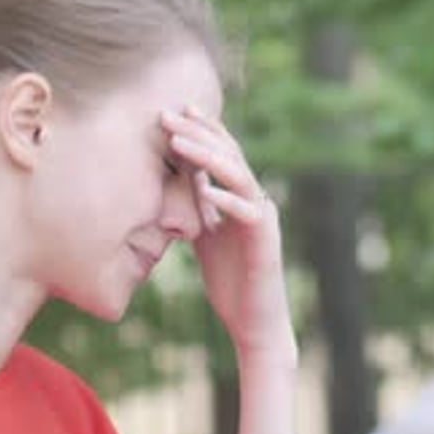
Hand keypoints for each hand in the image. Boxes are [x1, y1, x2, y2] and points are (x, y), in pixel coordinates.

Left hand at [160, 107, 296, 360]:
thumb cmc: (231, 284)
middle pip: (230, 156)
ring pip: (239, 177)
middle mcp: (255, 203)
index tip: (175, 111)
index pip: (223, 155)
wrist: (254, 323)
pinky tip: (204, 189)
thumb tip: (180, 183)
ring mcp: (262, 220)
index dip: (202, 130)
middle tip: (167, 115)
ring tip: (179, 143)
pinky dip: (226, 201)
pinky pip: (248, 214)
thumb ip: (198, 210)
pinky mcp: (265, 243)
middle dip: (199, 133)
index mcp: (240, 200)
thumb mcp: (206, 238)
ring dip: (209, 158)